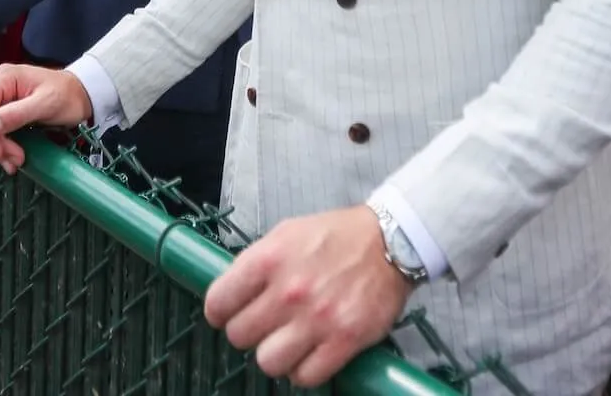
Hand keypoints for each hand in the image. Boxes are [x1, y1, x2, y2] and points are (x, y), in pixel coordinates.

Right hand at [0, 65, 92, 174]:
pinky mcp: (6, 113)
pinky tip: (12, 158)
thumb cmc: (68, 95)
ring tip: (15, 162)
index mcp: (4, 78)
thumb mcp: (45, 104)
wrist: (82, 96)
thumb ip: (16, 114)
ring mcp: (1, 100)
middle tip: (13, 160)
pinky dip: (1, 148)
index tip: (1, 152)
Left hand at [205, 206, 411, 386]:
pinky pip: (305, 376)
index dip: (220, 311)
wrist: (391, 241)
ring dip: (275, 354)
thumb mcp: (286, 233)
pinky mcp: (345, 340)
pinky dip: (304, 369)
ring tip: (289, 340)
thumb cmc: (336, 235)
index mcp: (269, 258)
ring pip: (268, 362)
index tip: (229, 312)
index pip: (219, 302)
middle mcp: (289, 290)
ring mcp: (317, 319)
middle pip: (240, 336)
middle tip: (266, 323)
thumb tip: (230, 294)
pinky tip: (311, 351)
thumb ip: (256, 263)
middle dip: (250, 331)